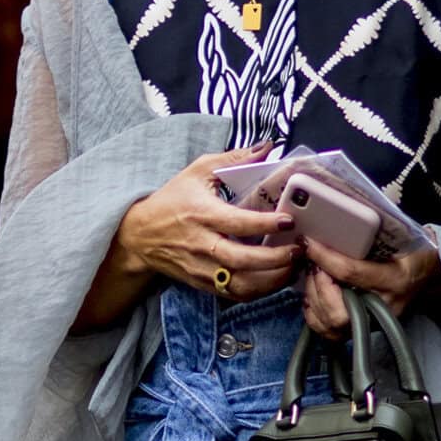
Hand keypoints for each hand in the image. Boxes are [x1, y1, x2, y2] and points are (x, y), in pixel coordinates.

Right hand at [114, 146, 300, 303]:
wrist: (140, 236)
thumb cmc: (172, 200)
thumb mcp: (198, 171)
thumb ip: (234, 159)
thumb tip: (267, 147)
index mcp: (202, 214)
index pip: (237, 223)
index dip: (265, 224)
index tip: (288, 220)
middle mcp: (203, 245)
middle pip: (242, 260)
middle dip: (275, 259)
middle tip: (299, 249)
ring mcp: (202, 268)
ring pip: (241, 284)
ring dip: (271, 281)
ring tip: (294, 267)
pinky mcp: (203, 284)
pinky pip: (234, 294)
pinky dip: (259, 291)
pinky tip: (276, 279)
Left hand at [299, 234, 440, 339]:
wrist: (428, 276)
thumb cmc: (413, 254)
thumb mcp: (400, 239)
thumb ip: (371, 235)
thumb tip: (336, 223)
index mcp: (395, 281)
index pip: (350, 273)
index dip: (325, 258)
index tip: (308, 243)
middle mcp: (383, 307)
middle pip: (337, 310)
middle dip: (317, 284)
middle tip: (312, 262)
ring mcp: (373, 324)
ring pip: (331, 324)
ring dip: (313, 297)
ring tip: (313, 275)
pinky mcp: (364, 330)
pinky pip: (330, 333)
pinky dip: (315, 316)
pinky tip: (314, 296)